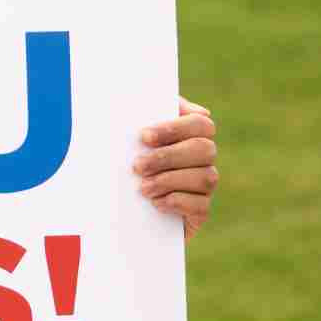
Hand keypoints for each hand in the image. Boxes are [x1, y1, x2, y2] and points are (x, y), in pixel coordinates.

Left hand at [135, 98, 217, 242]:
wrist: (113, 203)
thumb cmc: (125, 158)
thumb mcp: (130, 134)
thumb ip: (148, 110)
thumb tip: (183, 107)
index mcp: (191, 135)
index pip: (201, 124)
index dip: (175, 129)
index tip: (144, 136)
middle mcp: (203, 159)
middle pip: (205, 150)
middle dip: (169, 157)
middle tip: (138, 166)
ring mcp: (204, 186)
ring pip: (206, 178)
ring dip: (171, 181)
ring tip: (143, 188)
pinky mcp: (199, 213)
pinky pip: (202, 206)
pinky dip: (179, 203)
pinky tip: (156, 203)